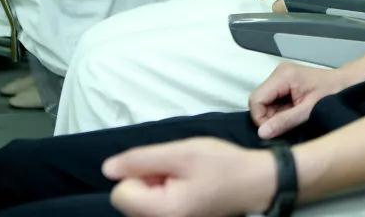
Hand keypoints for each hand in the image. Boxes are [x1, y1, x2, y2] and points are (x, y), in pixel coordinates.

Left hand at [104, 137, 274, 216]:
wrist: (256, 182)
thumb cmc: (223, 165)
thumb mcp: (183, 152)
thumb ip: (142, 159)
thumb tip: (108, 168)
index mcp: (161, 211)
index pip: (120, 192)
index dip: (140, 173)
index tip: (168, 168)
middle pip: (129, 199)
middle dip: (148, 180)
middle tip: (180, 171)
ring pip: (142, 202)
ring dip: (158, 186)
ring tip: (186, 178)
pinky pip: (156, 207)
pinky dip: (167, 194)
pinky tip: (189, 187)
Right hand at [250, 62, 351, 138]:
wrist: (347, 82)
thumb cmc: (334, 91)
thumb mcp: (309, 110)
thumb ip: (285, 121)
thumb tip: (263, 132)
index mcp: (284, 75)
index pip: (256, 99)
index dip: (260, 118)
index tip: (274, 129)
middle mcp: (279, 72)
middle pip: (258, 100)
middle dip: (268, 116)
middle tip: (287, 123)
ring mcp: (281, 76)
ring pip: (264, 102)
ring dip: (275, 114)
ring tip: (294, 116)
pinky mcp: (284, 82)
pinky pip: (272, 100)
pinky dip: (279, 110)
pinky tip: (293, 112)